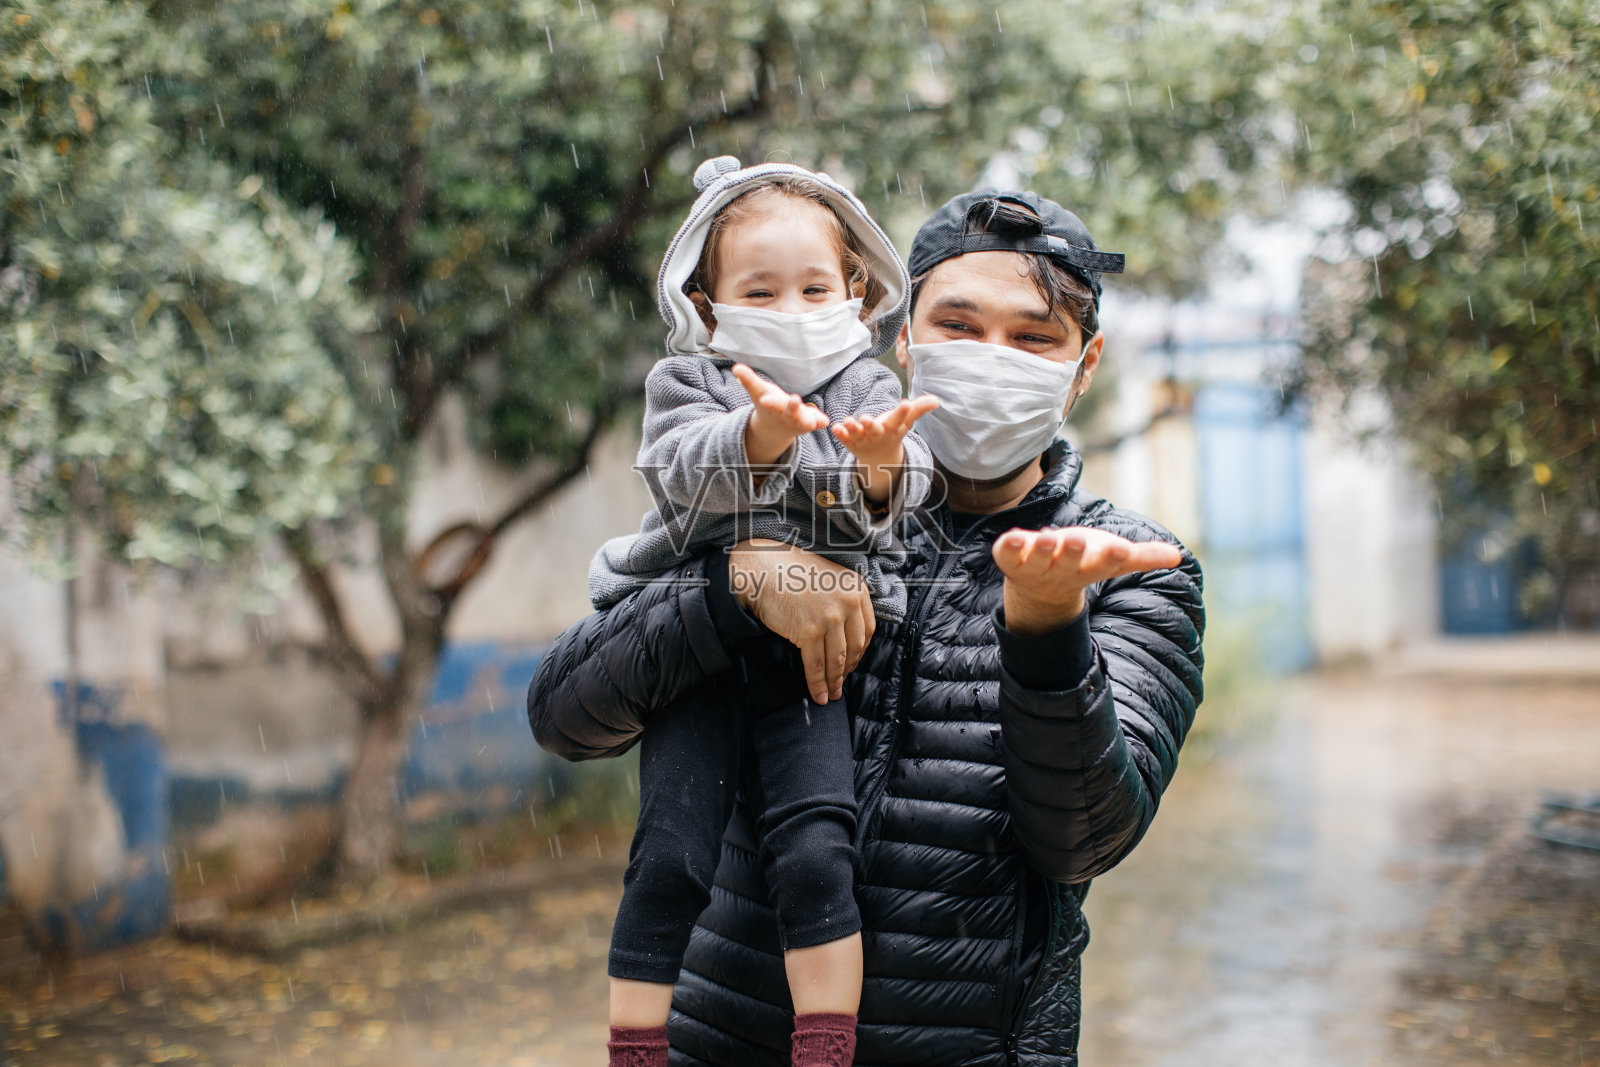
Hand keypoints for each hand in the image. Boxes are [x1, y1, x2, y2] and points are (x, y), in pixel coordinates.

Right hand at [728, 539, 875, 704]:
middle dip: (848, 670)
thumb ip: (841, 600)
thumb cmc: (790, 571)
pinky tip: (818, 693)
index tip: (853, 663)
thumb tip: (843, 635)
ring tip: (831, 693)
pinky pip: (816, 664)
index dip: (860, 651)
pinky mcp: (809, 631)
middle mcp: (847, 602)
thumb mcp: (828, 578)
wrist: (762, 569)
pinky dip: (817, 682)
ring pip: (836, 659)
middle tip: (841, 683)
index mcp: (855, 588)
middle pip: (854, 646)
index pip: (867, 629)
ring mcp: (829, 617)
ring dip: (834, 681)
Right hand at [732, 363, 828, 465]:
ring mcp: (799, 420)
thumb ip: (748, 380)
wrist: (775, 427)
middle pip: (789, 412)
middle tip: (794, 399)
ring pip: (804, 421)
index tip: (765, 400)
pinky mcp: (811, 422)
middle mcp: (785, 415)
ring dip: (808, 420)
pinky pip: (818, 422)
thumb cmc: (768, 403)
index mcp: (773, 407)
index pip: (770, 404)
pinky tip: (825, 421)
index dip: (769, 402)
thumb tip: (736, 367)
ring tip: (814, 421)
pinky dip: (821, 422)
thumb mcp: (758, 391)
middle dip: (791, 407)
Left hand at [830, 395, 940, 465]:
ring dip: (853, 429)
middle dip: (870, 425)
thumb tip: (937, 400)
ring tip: (848, 421)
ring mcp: (864, 440)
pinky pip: (845, 440)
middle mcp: (878, 435)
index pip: (899, 419)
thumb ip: (919, 409)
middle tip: (865, 418)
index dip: (903, 412)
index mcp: (893, 428)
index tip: (906, 403)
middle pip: (875, 430)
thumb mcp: (906, 421)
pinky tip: (835, 428)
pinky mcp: (851, 443)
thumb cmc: (893, 431)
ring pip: (858, 435)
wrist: (879, 457)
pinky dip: (840, 435)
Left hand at [992, 527, 1181, 636]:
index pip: (1104, 564)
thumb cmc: (1083, 564)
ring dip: (1041, 550)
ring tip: (1046, 539)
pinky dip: (1008, 547)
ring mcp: (1035, 566)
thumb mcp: (1113, 560)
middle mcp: (1062, 569)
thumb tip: (1178, 555)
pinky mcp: (1010, 559)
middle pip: (1069, 562)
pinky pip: (1006, 554)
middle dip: (1073, 552)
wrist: (1040, 590)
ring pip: (1037, 560)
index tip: (1120, 550)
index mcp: (1090, 567)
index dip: (1111, 557)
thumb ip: (1142, 557)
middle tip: (1078, 541)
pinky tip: (1011, 537)